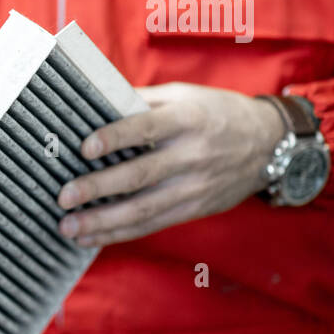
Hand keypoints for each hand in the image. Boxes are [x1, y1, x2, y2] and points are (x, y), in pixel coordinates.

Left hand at [56, 82, 286, 246]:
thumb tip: (94, 102)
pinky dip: (120, 233)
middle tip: (64, 196)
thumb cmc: (216, 113)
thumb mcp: (185, 96)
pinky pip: (153, 224)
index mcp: (188, 119)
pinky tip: (91, 237)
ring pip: (144, 208)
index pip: (147, 128)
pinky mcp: (195, 208)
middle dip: (98, 188)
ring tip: (68, 227)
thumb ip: (142, 101)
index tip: (84, 148)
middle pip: (140, 174)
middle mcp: (192, 154)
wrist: (270, 144)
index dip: (115, 137)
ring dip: (103, 221)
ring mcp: (194, 186)